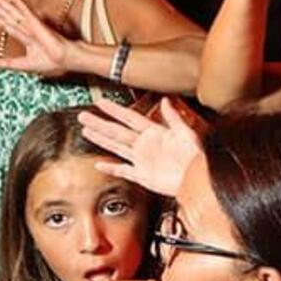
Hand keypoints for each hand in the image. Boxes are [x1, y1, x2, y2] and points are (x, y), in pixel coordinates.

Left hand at [0, 0, 72, 75]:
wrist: (64, 60)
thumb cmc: (51, 62)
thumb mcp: (24, 64)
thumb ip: (8, 63)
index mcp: (26, 38)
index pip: (8, 26)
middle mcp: (28, 28)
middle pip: (9, 16)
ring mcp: (31, 24)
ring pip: (12, 12)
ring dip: (1, 4)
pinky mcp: (35, 22)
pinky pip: (23, 9)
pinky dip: (16, 1)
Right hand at [80, 97, 204, 198]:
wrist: (196, 178)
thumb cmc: (194, 156)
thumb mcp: (186, 133)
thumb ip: (173, 117)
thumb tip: (166, 101)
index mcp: (154, 133)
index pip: (129, 118)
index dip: (114, 110)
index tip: (101, 102)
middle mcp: (144, 145)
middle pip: (116, 131)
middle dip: (100, 123)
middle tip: (84, 116)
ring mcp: (141, 160)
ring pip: (116, 147)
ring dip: (101, 139)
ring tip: (87, 131)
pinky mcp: (141, 175)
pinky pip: (123, 171)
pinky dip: (110, 168)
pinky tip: (99, 164)